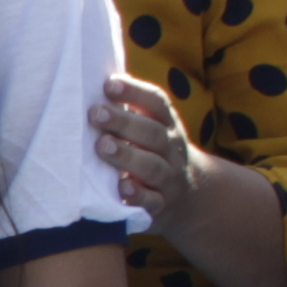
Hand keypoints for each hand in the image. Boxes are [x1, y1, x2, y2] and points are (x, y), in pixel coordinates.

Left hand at [92, 73, 197, 218]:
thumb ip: (129, 111)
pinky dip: (138, 195)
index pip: (157, 103)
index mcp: (166, 125)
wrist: (192, 195)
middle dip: (123, 122)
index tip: (108, 84)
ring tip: (103, 146)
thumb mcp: (151, 129)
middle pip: (152, 133)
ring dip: (127, 156)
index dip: (135, 92)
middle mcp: (171, 149)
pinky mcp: (162, 205)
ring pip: (152, 166)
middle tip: (95, 113)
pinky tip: (121, 187)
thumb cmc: (154, 152)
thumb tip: (94, 81)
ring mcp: (169, 178)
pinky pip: (153, 201)